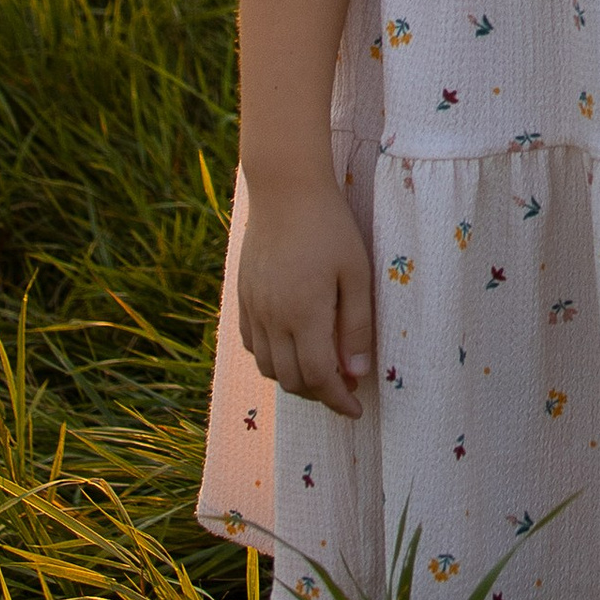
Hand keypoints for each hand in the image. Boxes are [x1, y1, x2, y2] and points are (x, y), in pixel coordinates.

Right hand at [238, 176, 376, 415]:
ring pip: (268, 367)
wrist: (285, 189)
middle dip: (319, 394)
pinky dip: (272, 358)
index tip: (356, 410)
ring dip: (294, 379)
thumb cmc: (330, 227)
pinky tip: (292, 347)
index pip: (319, 378)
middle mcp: (273, 319)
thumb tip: (356, 373)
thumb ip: (356, 325)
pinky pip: (252, 345)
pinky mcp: (243, 297)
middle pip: (291, 380)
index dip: (338, 402)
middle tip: (345, 387)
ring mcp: (254, 309)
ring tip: (321, 370)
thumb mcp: (356, 273)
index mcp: (304, 315)